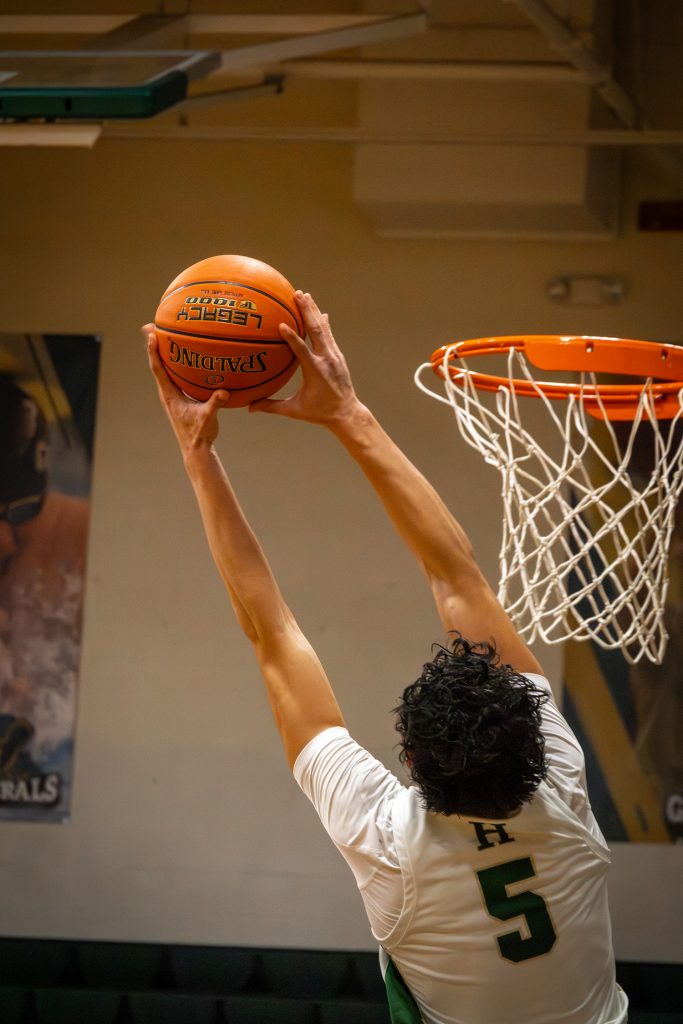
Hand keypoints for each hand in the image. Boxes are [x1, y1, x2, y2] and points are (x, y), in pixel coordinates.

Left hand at [143, 325, 229, 454]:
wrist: (196, 448)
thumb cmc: (200, 434)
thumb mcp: (208, 418)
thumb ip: (214, 404)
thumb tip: (223, 392)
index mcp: (170, 395)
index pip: (158, 369)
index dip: (154, 351)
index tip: (152, 335)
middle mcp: (168, 393)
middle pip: (157, 364)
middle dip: (154, 345)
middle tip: (151, 325)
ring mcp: (173, 395)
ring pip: (165, 369)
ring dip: (164, 352)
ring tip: (165, 334)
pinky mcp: (180, 397)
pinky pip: (175, 375)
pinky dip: (176, 362)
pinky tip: (185, 355)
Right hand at [250, 292, 360, 425]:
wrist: (347, 413)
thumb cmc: (319, 413)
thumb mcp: (295, 410)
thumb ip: (272, 407)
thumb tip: (249, 408)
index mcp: (315, 372)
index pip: (302, 351)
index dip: (292, 337)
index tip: (282, 324)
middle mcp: (326, 360)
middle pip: (316, 331)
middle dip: (306, 311)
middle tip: (297, 294)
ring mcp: (334, 356)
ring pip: (323, 329)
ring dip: (314, 311)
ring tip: (305, 295)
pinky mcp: (338, 356)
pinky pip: (329, 335)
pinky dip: (324, 323)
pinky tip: (320, 312)